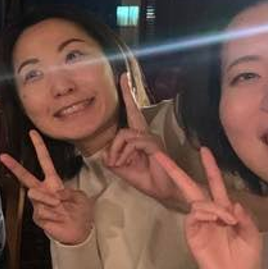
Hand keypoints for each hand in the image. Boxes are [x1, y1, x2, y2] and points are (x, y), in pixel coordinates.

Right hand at [0, 131, 93, 246]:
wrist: (79, 232)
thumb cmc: (80, 212)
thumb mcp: (80, 197)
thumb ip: (67, 192)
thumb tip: (54, 195)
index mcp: (54, 182)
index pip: (44, 161)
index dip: (39, 147)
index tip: (32, 133)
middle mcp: (44, 191)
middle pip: (26, 176)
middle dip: (14, 166)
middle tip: (3, 156)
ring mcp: (39, 205)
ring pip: (35, 195)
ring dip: (49, 200)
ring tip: (59, 207)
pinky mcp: (38, 217)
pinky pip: (42, 211)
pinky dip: (54, 215)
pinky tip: (58, 219)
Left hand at [105, 72, 183, 208]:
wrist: (164, 192)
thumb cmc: (147, 179)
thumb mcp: (123, 169)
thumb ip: (112, 159)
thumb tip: (103, 154)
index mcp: (139, 138)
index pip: (132, 115)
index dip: (127, 97)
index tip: (124, 79)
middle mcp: (146, 134)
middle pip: (133, 111)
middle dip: (127, 94)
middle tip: (123, 76)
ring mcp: (151, 139)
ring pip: (125, 133)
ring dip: (115, 150)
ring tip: (118, 163)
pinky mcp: (154, 145)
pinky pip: (133, 142)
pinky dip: (123, 154)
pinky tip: (124, 163)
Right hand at [154, 147, 261, 268]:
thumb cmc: (247, 260)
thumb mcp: (253, 235)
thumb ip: (245, 217)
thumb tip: (232, 203)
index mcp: (225, 211)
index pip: (214, 184)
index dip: (210, 168)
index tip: (204, 150)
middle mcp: (209, 214)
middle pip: (190, 187)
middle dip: (176, 171)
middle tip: (159, 154)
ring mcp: (199, 224)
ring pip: (198, 201)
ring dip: (213, 205)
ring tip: (228, 220)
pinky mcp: (193, 234)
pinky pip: (195, 215)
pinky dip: (207, 212)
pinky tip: (218, 219)